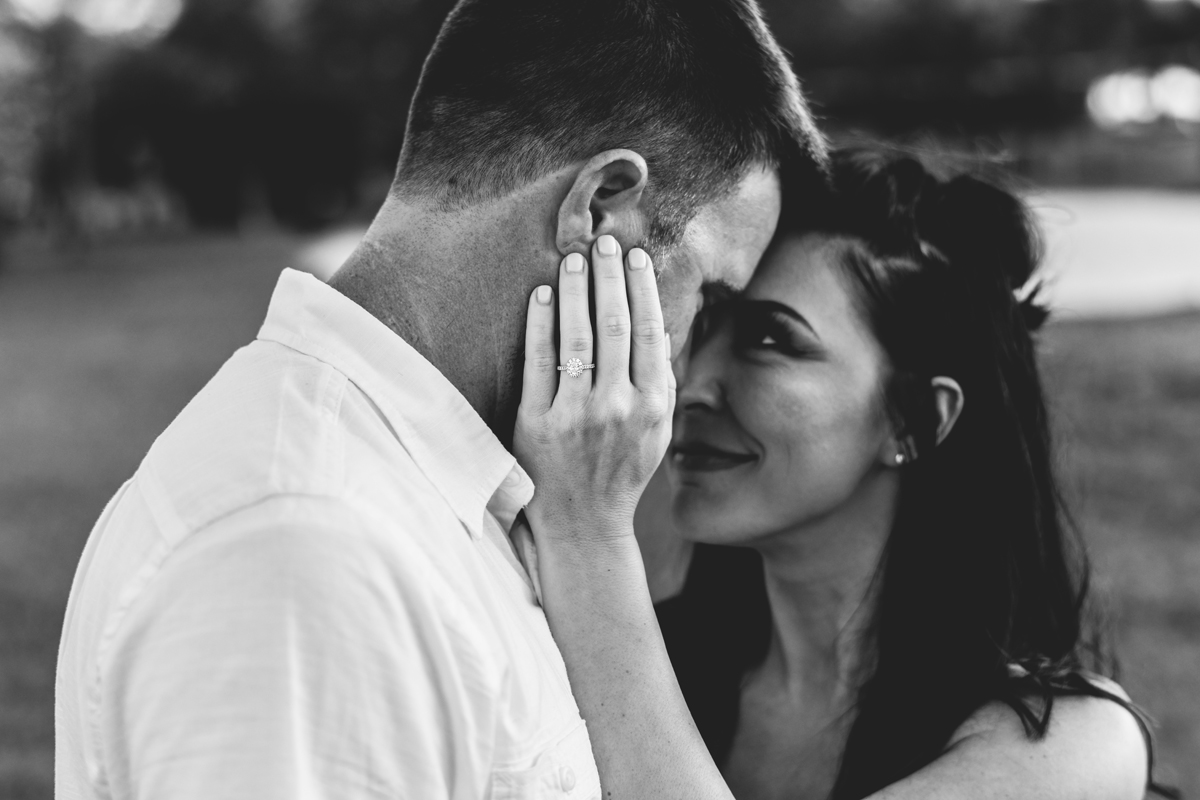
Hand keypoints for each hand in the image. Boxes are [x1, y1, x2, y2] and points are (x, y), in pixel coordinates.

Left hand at [514, 234, 674, 545]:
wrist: (583, 525)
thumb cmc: (622, 472)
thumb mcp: (657, 432)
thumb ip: (660, 382)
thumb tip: (659, 327)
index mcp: (651, 407)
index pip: (648, 332)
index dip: (641, 289)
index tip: (634, 257)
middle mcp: (617, 408)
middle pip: (614, 326)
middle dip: (608, 278)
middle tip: (602, 243)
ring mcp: (575, 416)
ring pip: (577, 338)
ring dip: (574, 291)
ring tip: (572, 259)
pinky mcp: (537, 424)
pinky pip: (539, 363)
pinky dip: (540, 325)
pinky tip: (540, 296)